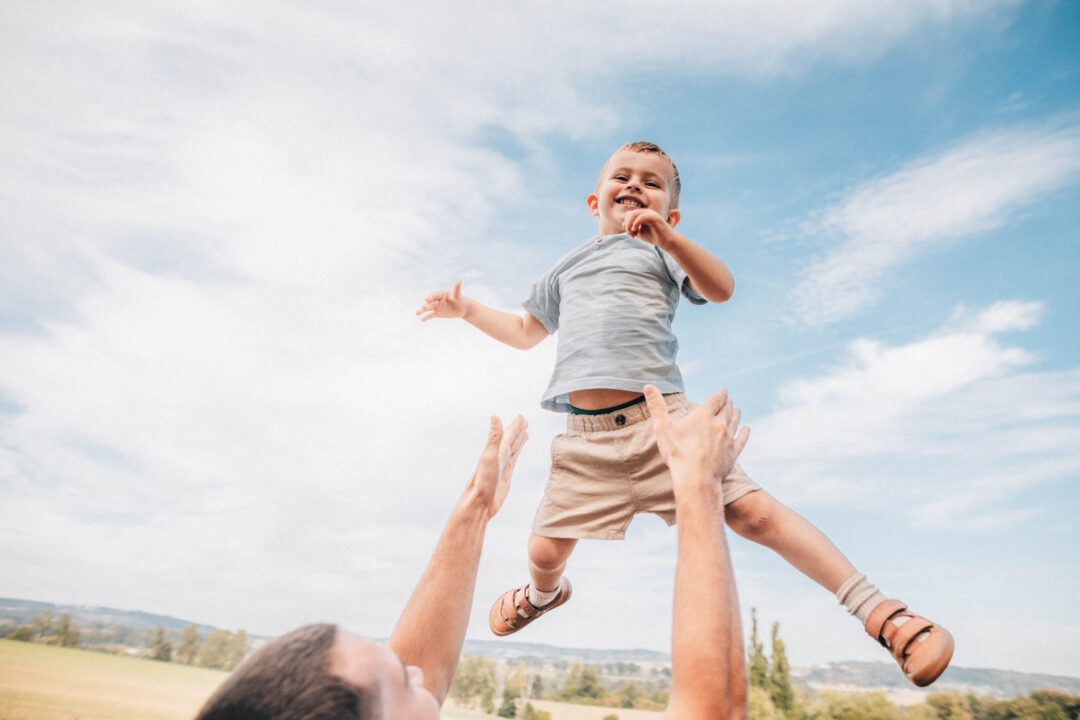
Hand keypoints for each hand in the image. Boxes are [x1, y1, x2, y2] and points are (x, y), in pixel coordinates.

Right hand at [417, 280, 469, 320]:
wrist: (462, 308)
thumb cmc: (460, 300)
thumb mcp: (457, 295)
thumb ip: (456, 289)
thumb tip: (459, 281)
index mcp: (441, 294)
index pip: (435, 295)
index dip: (431, 297)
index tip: (427, 299)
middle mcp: (437, 300)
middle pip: (431, 302)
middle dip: (427, 305)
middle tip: (424, 307)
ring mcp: (436, 307)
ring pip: (428, 309)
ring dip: (422, 310)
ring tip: (417, 313)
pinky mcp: (437, 313)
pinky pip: (430, 315)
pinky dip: (426, 317)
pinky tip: (422, 320)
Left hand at [466, 414, 527, 519]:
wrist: (480, 503)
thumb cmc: (482, 481)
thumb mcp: (489, 456)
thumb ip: (494, 437)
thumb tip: (494, 416)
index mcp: (497, 450)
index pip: (508, 434)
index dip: (516, 425)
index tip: (521, 417)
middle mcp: (500, 457)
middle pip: (512, 440)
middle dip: (518, 430)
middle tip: (524, 421)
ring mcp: (503, 466)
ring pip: (513, 449)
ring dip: (519, 441)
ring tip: (525, 434)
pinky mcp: (506, 476)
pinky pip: (514, 460)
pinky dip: (517, 454)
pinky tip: (516, 453)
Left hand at [623, 208, 677, 248]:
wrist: (667, 241)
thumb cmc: (654, 236)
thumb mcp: (640, 232)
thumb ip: (632, 228)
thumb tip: (623, 224)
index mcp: (642, 215)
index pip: (629, 215)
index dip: (626, 224)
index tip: (630, 234)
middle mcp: (646, 212)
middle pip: (630, 214)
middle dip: (627, 224)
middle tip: (630, 234)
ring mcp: (651, 213)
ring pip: (634, 213)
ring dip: (630, 224)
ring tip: (633, 232)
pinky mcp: (654, 217)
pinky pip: (642, 216)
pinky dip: (636, 222)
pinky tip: (635, 229)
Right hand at [644, 385, 748, 499]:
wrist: (696, 479)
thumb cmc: (677, 453)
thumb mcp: (662, 428)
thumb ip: (656, 406)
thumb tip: (647, 386)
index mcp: (703, 416)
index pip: (716, 400)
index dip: (720, 394)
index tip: (724, 391)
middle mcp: (719, 424)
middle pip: (727, 409)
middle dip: (728, 403)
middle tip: (729, 400)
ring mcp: (728, 439)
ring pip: (735, 422)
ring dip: (736, 414)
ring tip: (737, 410)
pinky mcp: (733, 453)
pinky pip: (741, 439)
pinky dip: (745, 433)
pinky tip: (746, 430)